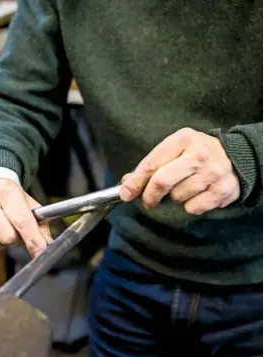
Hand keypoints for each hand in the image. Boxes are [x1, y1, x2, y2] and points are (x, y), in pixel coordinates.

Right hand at [0, 179, 52, 255]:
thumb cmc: (12, 199)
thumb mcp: (30, 206)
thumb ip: (41, 227)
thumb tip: (45, 247)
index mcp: (7, 190)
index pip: (22, 222)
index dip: (33, 240)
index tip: (40, 251)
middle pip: (7, 237)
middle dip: (15, 239)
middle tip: (15, 230)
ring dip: (1, 243)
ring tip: (1, 229)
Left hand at [120, 128, 239, 214]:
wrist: (238, 157)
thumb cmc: (198, 153)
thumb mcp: (176, 148)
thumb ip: (153, 164)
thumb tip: (127, 184)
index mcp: (183, 139)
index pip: (152, 164)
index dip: (135, 182)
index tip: (125, 194)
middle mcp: (198, 154)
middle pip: (162, 182)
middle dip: (150, 196)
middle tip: (148, 202)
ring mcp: (212, 172)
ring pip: (177, 197)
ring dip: (175, 199)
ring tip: (184, 188)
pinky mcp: (222, 190)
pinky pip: (193, 208)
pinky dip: (190, 206)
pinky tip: (198, 194)